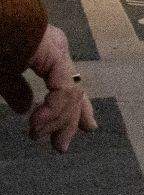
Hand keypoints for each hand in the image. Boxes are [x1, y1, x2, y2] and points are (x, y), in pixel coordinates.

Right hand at [21, 24, 95, 153]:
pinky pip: (63, 88)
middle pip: (74, 90)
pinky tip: (39, 124)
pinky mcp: (53, 52)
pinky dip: (53, 109)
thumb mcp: (1, 72)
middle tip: (62, 147)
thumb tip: (23, 108)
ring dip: (57, 119)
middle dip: (70, 120)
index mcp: (46, 50)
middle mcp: (57, 48)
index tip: (83, 129)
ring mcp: (57, 48)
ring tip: (39, 135)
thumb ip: (15, 89)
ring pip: (70, 93)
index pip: (67, 84)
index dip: (75, 109)